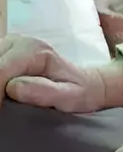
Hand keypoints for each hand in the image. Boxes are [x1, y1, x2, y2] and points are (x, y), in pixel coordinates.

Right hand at [0, 36, 122, 110]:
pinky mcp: (3, 52)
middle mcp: (18, 42)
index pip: (0, 70)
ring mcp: (8, 45)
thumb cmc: (78, 92)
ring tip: (4, 102)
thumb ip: (44, 92)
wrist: (85, 83)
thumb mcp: (70, 97)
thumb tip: (14, 88)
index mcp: (33, 51)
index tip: (0, 108)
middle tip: (3, 107)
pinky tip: (2, 95)